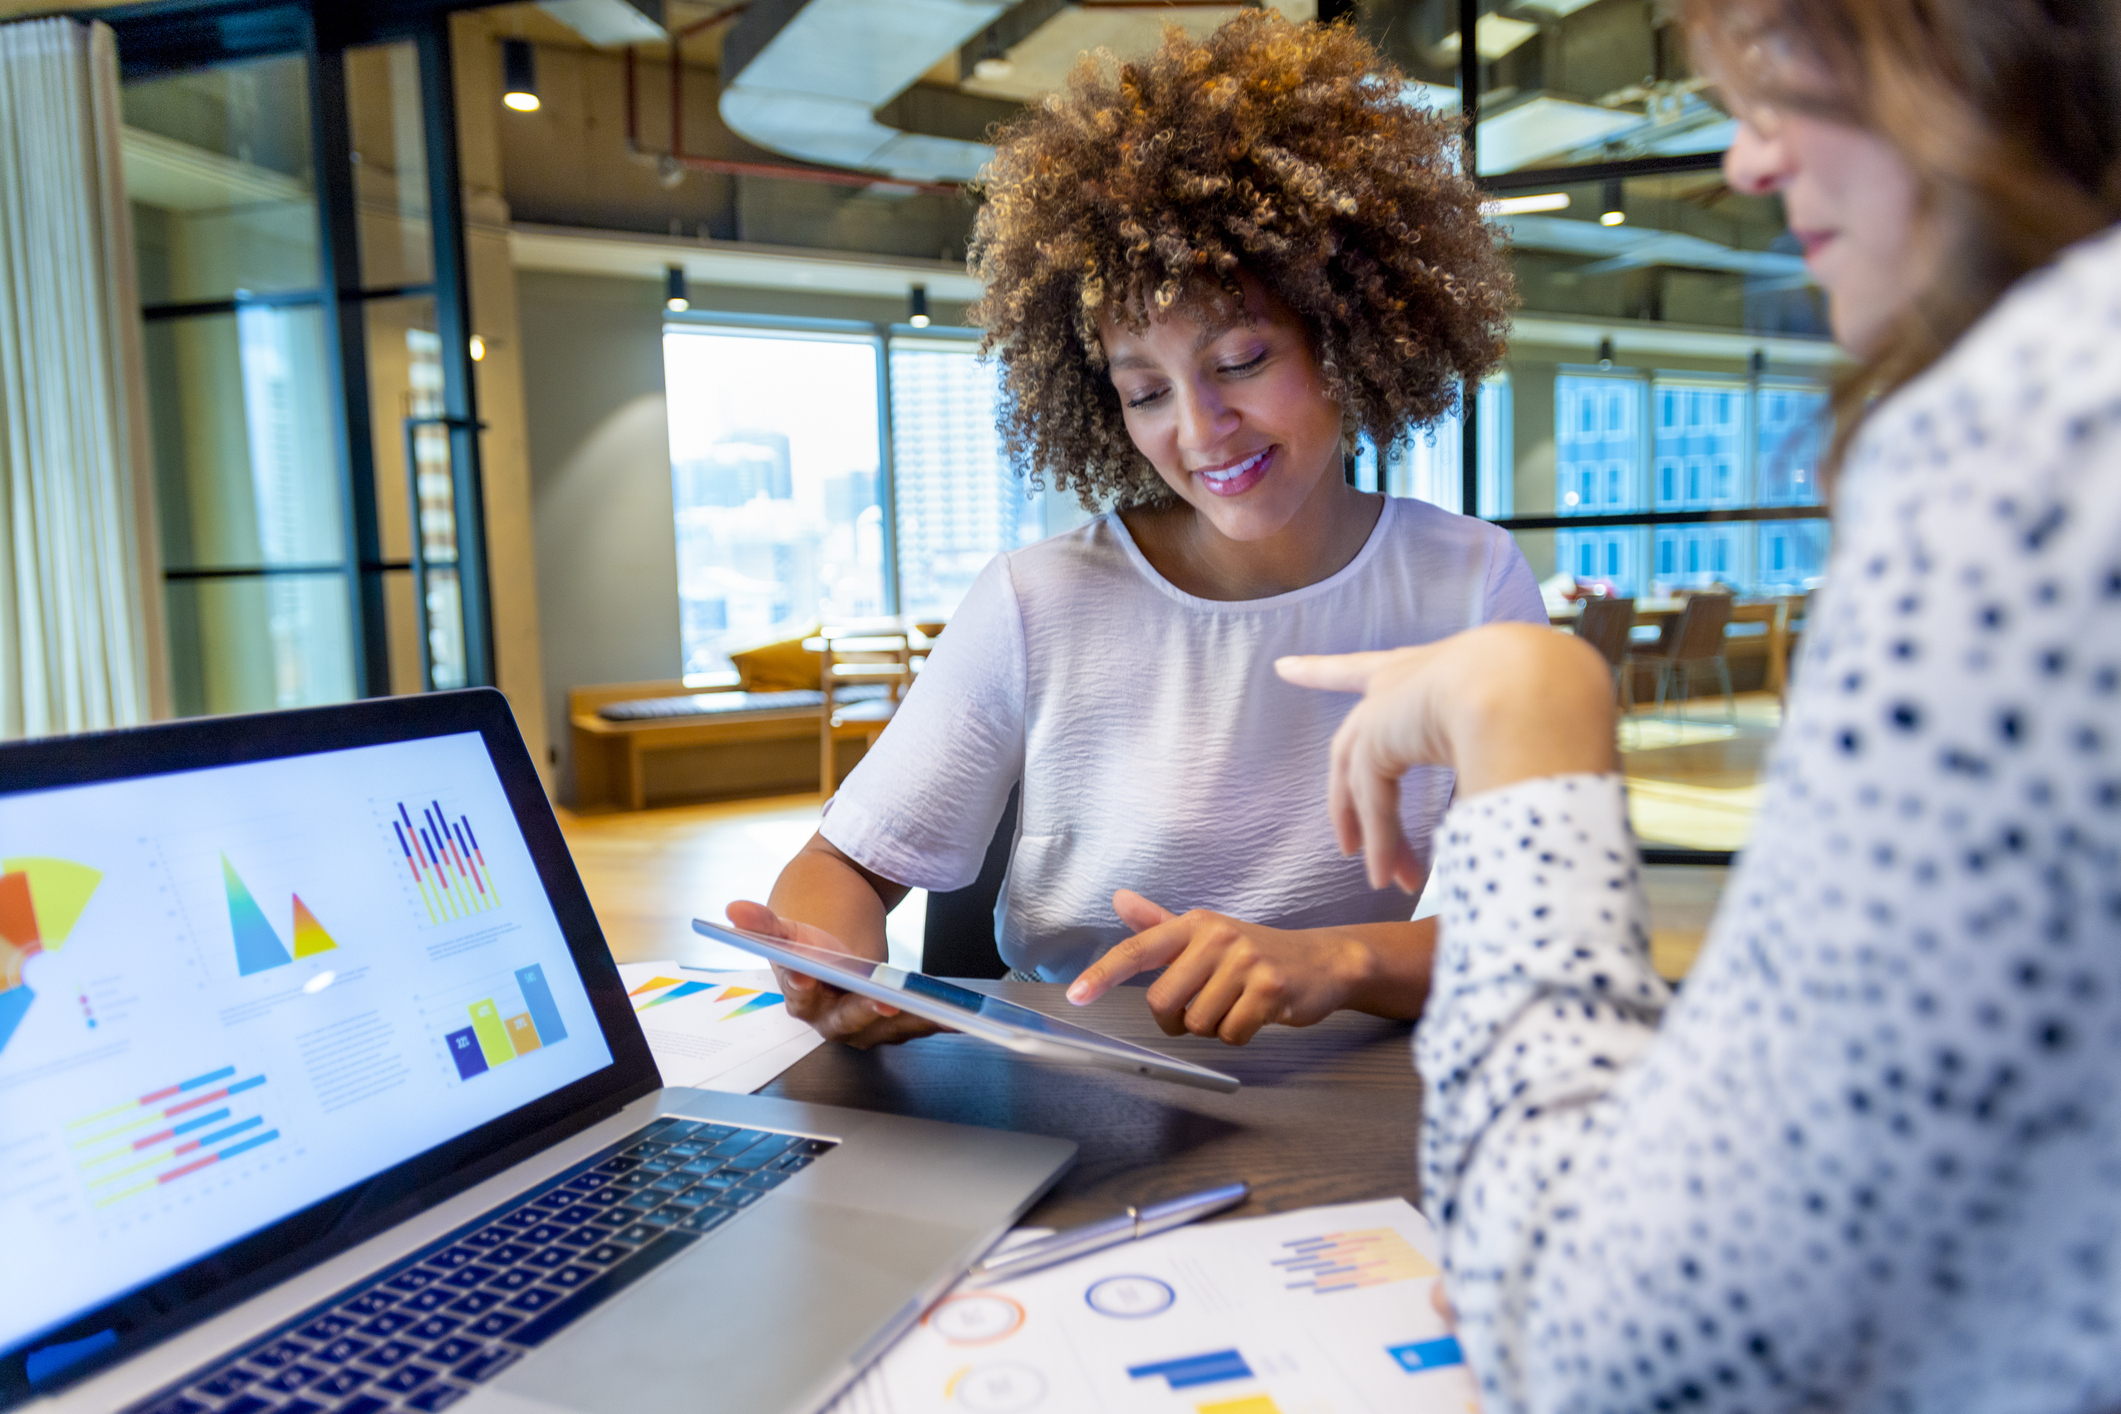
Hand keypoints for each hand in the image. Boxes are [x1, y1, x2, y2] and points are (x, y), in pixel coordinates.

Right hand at [723, 900, 940, 1048]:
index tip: (811, 976)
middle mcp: (828, 1020)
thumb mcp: (789, 924)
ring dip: (913, 1023)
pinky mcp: (887, 1024)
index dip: (806, 987)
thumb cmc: (809, 935)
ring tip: (938, 1011)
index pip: (801, 996)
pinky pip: (910, 1027)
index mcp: (800, 997)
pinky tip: (959, 1017)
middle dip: (867, 1010)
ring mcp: (860, 1026)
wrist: (830, 941)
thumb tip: (734, 908)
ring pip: (886, 1029)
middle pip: (848, 1020)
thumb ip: (764, 922)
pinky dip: (933, 1022)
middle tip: (887, 999)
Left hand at [1064, 889, 1370, 1044]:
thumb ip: (1160, 924)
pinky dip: (1240, 1035)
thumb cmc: (1257, 952)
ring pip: (1198, 1023)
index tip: (1075, 996)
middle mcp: (1216, 937)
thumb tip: (1119, 900)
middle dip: (1177, 1020)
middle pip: (1164, 1001)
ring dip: (1214, 1027)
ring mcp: (1245, 961)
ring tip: (1238, 1004)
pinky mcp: (1270, 988)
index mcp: (1194, 925)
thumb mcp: (1208, 934)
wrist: (1323, 961)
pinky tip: (1257, 1014)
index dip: (1103, 974)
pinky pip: (1231, 1034)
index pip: (1138, 950)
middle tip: (1202, 1009)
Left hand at [1276, 624, 1618, 890]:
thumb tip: (1522, 789)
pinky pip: (1374, 800)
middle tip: (1347, 843)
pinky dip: (1383, 841)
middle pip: (1354, 740)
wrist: (1535, 681)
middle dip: (1348, 797)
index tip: (1284, 668)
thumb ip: (1504, 749)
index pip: (1367, 669)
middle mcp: (1401, 681)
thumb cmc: (1547, 692)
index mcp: (1436, 665)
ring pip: (1364, 780)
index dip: (1324, 671)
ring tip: (1388, 881)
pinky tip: (1389, 877)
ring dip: (1377, 834)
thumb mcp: (1520, 719)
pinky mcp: (1376, 739)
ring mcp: (1383, 708)